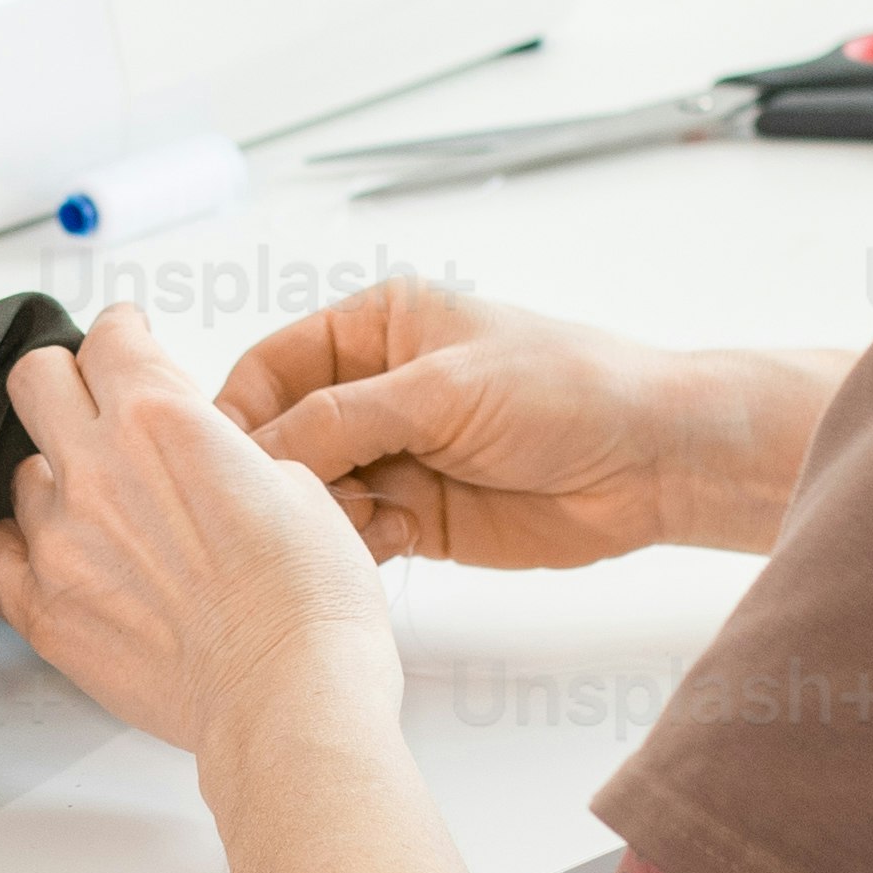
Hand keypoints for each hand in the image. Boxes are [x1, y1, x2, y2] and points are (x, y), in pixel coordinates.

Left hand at [0, 310, 397, 762]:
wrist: (289, 695)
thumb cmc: (310, 603)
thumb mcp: (296, 484)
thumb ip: (223, 452)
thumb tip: (202, 457)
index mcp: (162, 419)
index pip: (109, 339)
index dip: (122, 335)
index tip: (126, 342)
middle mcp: (97, 468)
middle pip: (38, 381)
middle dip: (70, 382)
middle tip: (95, 405)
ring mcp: (59, 541)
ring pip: (23, 475)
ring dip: (57, 480)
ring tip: (101, 511)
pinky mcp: (41, 610)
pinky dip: (10, 547)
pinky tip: (42, 553)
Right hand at [215, 282, 807, 567]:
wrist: (651, 461)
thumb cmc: (568, 389)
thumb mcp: (446, 389)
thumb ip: (349, 416)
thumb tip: (263, 447)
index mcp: (377, 328)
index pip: (272, 365)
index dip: (240, 410)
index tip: (221, 459)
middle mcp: (376, 389)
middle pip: (284, 433)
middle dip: (278, 471)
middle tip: (284, 504)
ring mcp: (395, 454)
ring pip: (313, 490)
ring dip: (319, 513)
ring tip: (353, 522)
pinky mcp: (416, 515)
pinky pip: (353, 532)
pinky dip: (354, 544)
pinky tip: (390, 541)